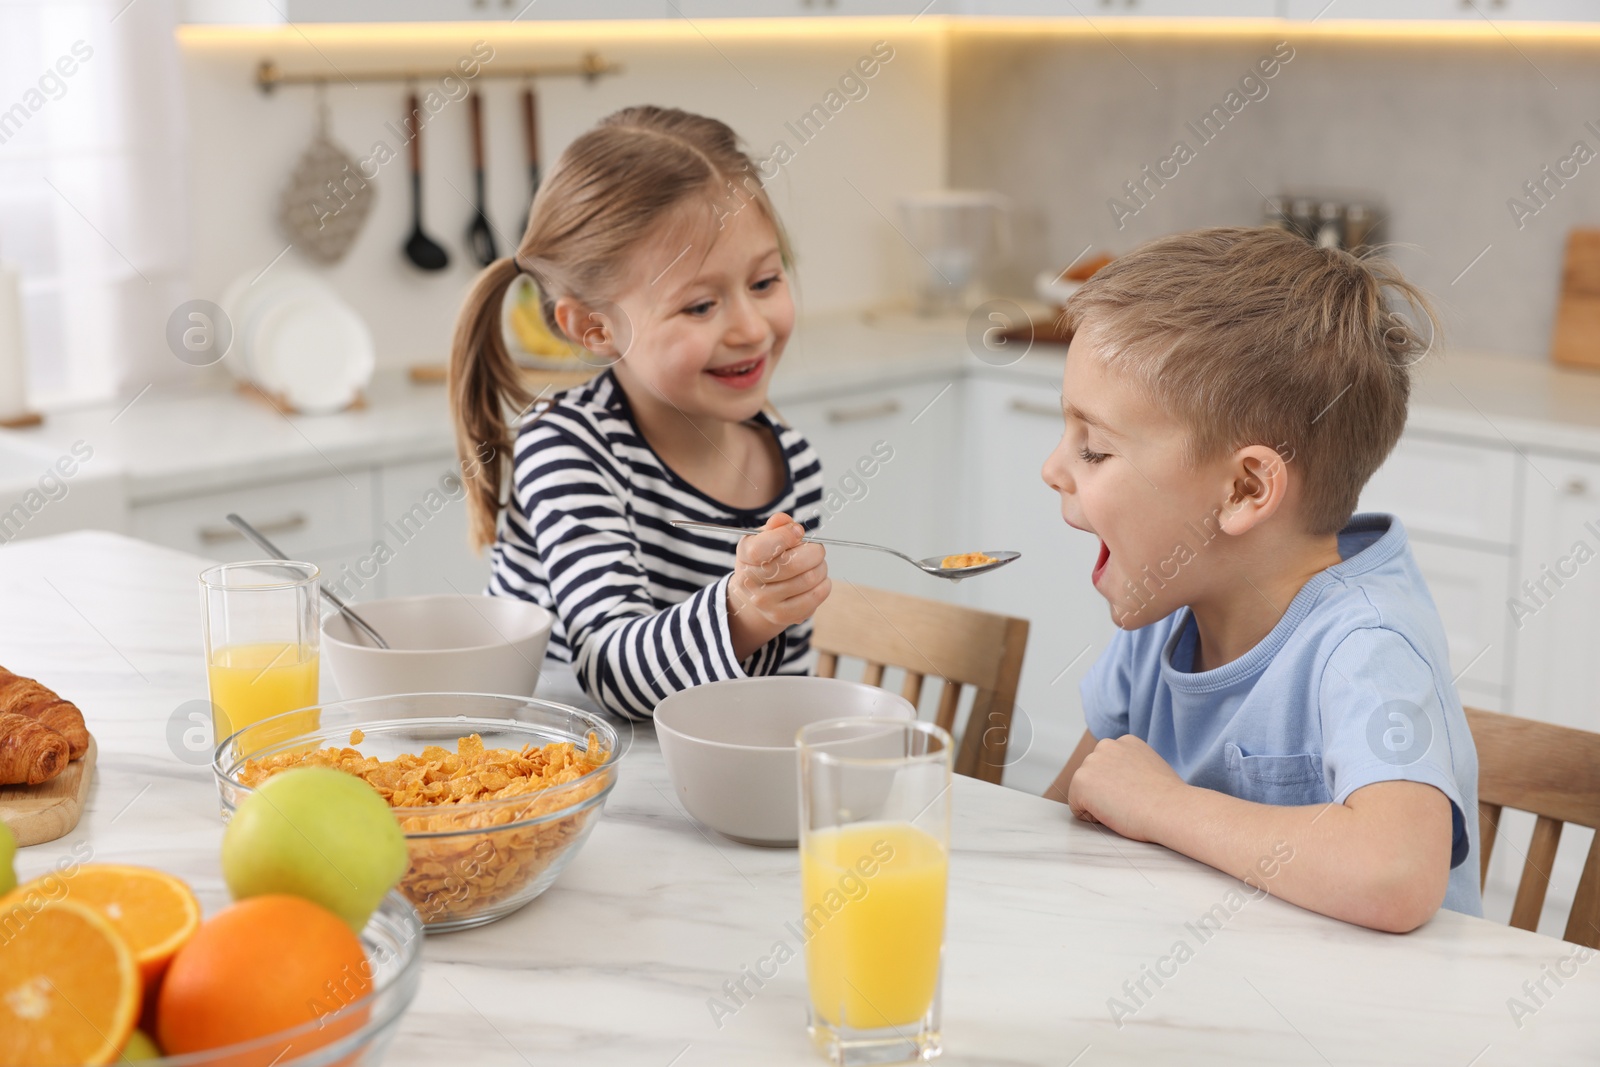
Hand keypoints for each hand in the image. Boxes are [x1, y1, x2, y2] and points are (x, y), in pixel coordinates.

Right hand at [727, 512, 830, 659]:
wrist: (757, 595)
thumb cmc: (766, 559)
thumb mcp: (766, 538)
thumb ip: (777, 526)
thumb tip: (783, 520)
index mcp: (745, 556)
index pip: (763, 548)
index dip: (786, 537)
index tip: (799, 532)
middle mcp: (751, 581)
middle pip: (793, 564)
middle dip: (814, 552)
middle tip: (816, 550)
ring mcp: (765, 602)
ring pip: (809, 579)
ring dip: (821, 568)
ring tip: (816, 565)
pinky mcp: (782, 616)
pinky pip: (815, 598)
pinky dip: (824, 586)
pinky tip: (818, 581)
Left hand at [1066, 735, 1186, 843]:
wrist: (1170, 809)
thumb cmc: (1168, 799)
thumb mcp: (1152, 769)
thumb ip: (1132, 767)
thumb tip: (1122, 780)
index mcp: (1125, 742)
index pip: (1109, 768)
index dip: (1122, 787)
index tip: (1139, 792)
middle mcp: (1106, 746)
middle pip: (1094, 778)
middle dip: (1107, 793)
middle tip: (1131, 801)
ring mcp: (1091, 762)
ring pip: (1084, 792)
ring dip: (1099, 803)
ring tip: (1124, 806)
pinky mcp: (1081, 781)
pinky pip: (1077, 808)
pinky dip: (1091, 816)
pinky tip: (1113, 813)